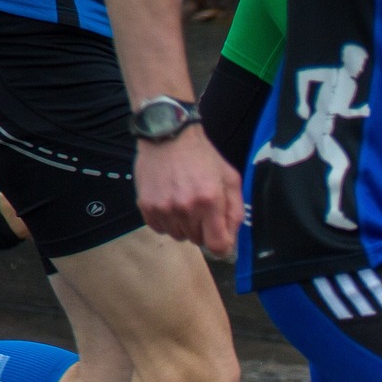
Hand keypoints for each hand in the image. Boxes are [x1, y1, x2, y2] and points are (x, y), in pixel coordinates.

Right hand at [135, 128, 242, 257]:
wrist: (169, 136)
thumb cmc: (203, 157)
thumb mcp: (230, 179)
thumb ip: (235, 211)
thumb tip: (231, 239)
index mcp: (210, 201)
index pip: (217, 245)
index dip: (222, 246)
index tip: (220, 238)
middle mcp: (186, 208)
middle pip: (198, 240)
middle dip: (203, 229)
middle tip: (201, 208)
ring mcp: (164, 208)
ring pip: (179, 236)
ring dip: (184, 225)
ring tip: (184, 202)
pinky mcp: (146, 206)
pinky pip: (159, 229)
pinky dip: (166, 221)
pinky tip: (170, 203)